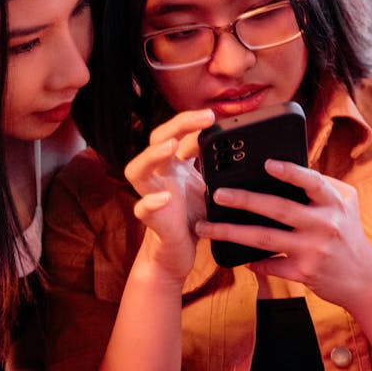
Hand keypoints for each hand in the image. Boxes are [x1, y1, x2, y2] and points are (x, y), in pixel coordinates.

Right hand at [124, 109, 213, 280]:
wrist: (178, 254)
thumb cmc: (193, 219)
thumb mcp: (208, 188)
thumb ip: (214, 167)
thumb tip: (234, 146)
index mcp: (173, 166)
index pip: (176, 134)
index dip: (192, 122)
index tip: (214, 116)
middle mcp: (160, 177)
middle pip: (157, 141)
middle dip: (178, 125)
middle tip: (206, 117)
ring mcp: (152, 196)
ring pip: (137, 170)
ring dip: (151, 156)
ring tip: (170, 147)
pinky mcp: (152, 220)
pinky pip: (142, 209)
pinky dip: (150, 203)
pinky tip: (165, 199)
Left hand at [196, 157, 371, 308]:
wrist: (365, 280)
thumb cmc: (349, 237)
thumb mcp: (345, 207)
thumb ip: (320, 188)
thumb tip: (285, 169)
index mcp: (334, 204)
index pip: (312, 182)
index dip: (290, 172)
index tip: (266, 164)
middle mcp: (325, 225)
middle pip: (278, 209)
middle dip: (244, 200)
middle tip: (217, 194)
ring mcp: (313, 250)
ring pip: (264, 238)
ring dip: (230, 232)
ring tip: (204, 227)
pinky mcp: (304, 273)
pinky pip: (269, 265)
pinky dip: (251, 261)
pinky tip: (234, 258)